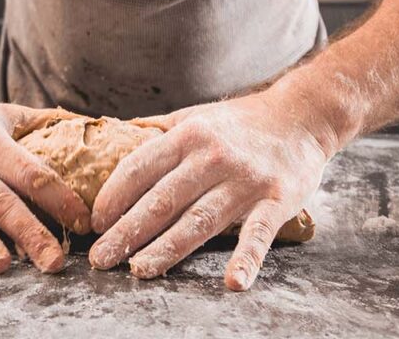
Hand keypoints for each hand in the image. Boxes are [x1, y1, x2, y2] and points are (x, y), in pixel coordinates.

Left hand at [87, 92, 329, 288]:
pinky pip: (259, 233)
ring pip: (199, 221)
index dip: (114, 196)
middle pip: (162, 200)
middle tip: (101, 258)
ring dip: (167, 249)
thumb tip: (112, 137)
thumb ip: (158, 132)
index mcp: (188, 135)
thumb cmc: (241, 121)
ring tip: (139, 270)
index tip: (96, 222)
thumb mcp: (195, 116)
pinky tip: (233, 282)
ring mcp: (245, 180)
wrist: (302, 115)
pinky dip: (247, 258)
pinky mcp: (277, 200)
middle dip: (127, 231)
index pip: (140, 167)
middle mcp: (212, 156)